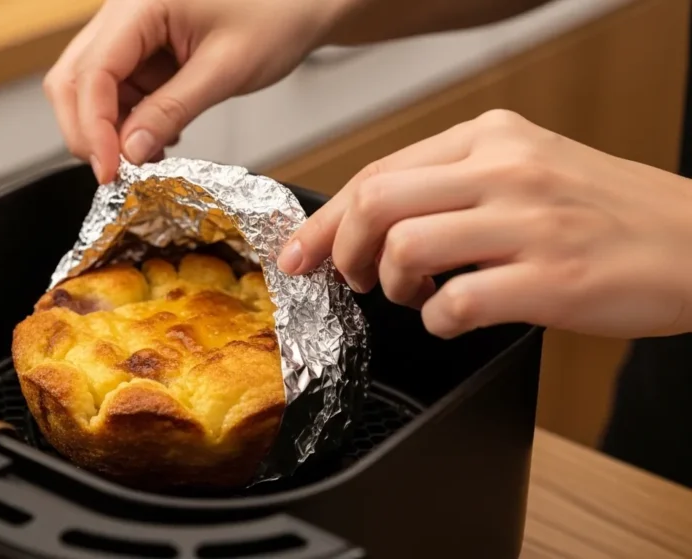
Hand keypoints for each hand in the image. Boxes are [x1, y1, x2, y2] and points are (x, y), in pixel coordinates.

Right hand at [43, 0, 350, 183]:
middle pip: (73, 79)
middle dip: (88, 132)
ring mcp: (129, 28)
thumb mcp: (226, 69)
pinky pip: (118, 88)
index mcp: (140, 2)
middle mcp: (124, 10)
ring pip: (90, 87)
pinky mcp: (142, 45)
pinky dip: (129, 119)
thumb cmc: (278, 13)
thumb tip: (129, 152)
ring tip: (148, 158)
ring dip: (109, 129)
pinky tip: (160, 135)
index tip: (110, 172)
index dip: (93, 129)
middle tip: (116, 175)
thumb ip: (171, 110)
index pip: (91, 73)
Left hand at [278, 109, 691, 339]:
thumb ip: (452, 183)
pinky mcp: (551, 279)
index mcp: (493, 136)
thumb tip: (369, 220)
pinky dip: (437, 321)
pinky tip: (454, 317)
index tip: (301, 251)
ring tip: (415, 295)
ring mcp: (529, 222)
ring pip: (405, 249)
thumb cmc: (610, 212)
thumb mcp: (529, 168)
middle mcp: (507, 169)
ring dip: (393, 286)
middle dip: (344, 252)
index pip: (378, 171)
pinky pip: (454, 304)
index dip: (327, 219)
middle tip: (354, 279)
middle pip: (376, 203)